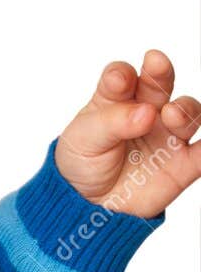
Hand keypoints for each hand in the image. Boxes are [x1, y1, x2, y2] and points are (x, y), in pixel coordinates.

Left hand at [54, 51, 200, 217]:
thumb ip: (113, 121)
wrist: (89, 206)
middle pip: (159, 83)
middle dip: (160, 72)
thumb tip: (148, 113)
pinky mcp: (183, 164)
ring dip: (185, 108)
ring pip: (188, 112)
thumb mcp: (84, 139)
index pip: (122, 77)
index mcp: (115, 100)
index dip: (122, 75)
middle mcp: (146, 111)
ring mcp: (167, 135)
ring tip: (171, 114)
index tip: (119, 81)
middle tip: (156, 65)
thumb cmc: (83, 163)